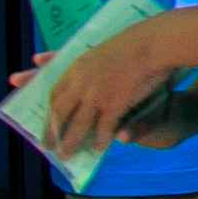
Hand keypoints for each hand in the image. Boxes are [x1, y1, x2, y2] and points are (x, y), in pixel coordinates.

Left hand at [42, 12, 185, 155]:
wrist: (152, 43)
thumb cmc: (130, 44)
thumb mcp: (99, 49)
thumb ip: (81, 63)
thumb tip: (47, 62)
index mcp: (76, 68)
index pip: (54, 94)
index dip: (48, 111)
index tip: (45, 122)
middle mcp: (81, 83)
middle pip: (60, 113)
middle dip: (52, 132)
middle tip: (46, 146)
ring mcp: (97, 94)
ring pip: (78, 124)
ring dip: (70, 142)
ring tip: (66, 155)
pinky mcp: (115, 102)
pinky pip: (104, 127)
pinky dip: (101, 139)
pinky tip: (98, 149)